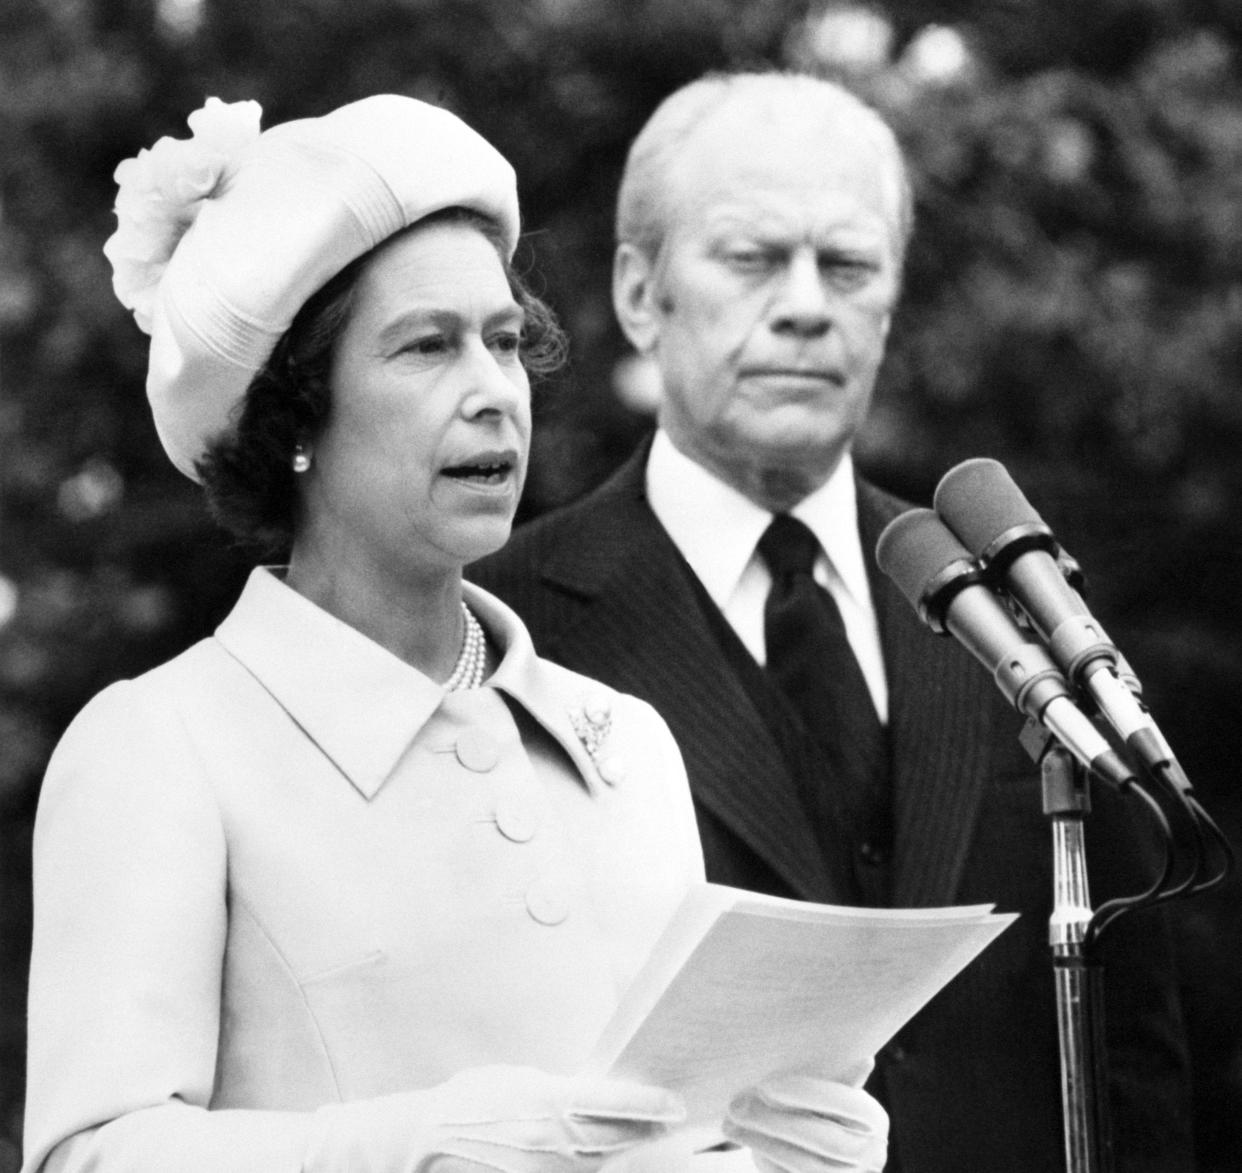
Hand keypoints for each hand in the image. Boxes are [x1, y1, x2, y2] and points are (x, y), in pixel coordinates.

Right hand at [422, 1065, 685, 1172]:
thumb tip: (602, 1094)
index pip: (614, 1102)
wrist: (433, 1133)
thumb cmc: (478, 1095)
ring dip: (629, 1152)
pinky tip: (608, 1157)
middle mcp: (550, 1137)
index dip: (651, 1105)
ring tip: (647, 1139)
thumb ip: (565, 1088)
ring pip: (604, 1164)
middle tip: (668, 1122)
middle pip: (618, 1140)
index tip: (676, 1105)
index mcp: (548, 1098)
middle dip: (648, 1132)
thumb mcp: (525, 1077)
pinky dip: (598, 1167)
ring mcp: (544, 1168)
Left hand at [721, 1070, 887, 1172]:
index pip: (845, 1102)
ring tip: (731, 1122)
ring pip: (804, 1163)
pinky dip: (766, 1160)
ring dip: (761, 1141)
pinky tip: (745, 1140)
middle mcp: (870, 1154)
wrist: (818, 1149)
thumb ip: (835, 1076)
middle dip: (775, 1121)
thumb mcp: (826, 1090)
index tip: (767, 1085)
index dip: (807, 1092)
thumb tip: (865, 1061)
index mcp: (874, 1119)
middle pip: (823, 1139)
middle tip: (737, 1105)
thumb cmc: (818, 1106)